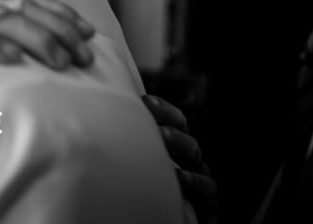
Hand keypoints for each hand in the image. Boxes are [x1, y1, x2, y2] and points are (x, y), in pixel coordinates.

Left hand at [143, 94, 216, 223]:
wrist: (160, 222)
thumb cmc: (144, 193)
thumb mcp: (139, 165)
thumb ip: (131, 143)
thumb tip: (105, 119)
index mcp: (175, 149)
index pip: (175, 122)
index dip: (164, 110)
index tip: (146, 101)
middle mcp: (189, 163)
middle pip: (185, 136)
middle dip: (170, 123)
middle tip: (150, 115)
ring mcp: (200, 182)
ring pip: (196, 158)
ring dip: (179, 144)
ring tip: (161, 136)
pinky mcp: (206, 205)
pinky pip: (207, 190)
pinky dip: (194, 182)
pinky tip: (179, 177)